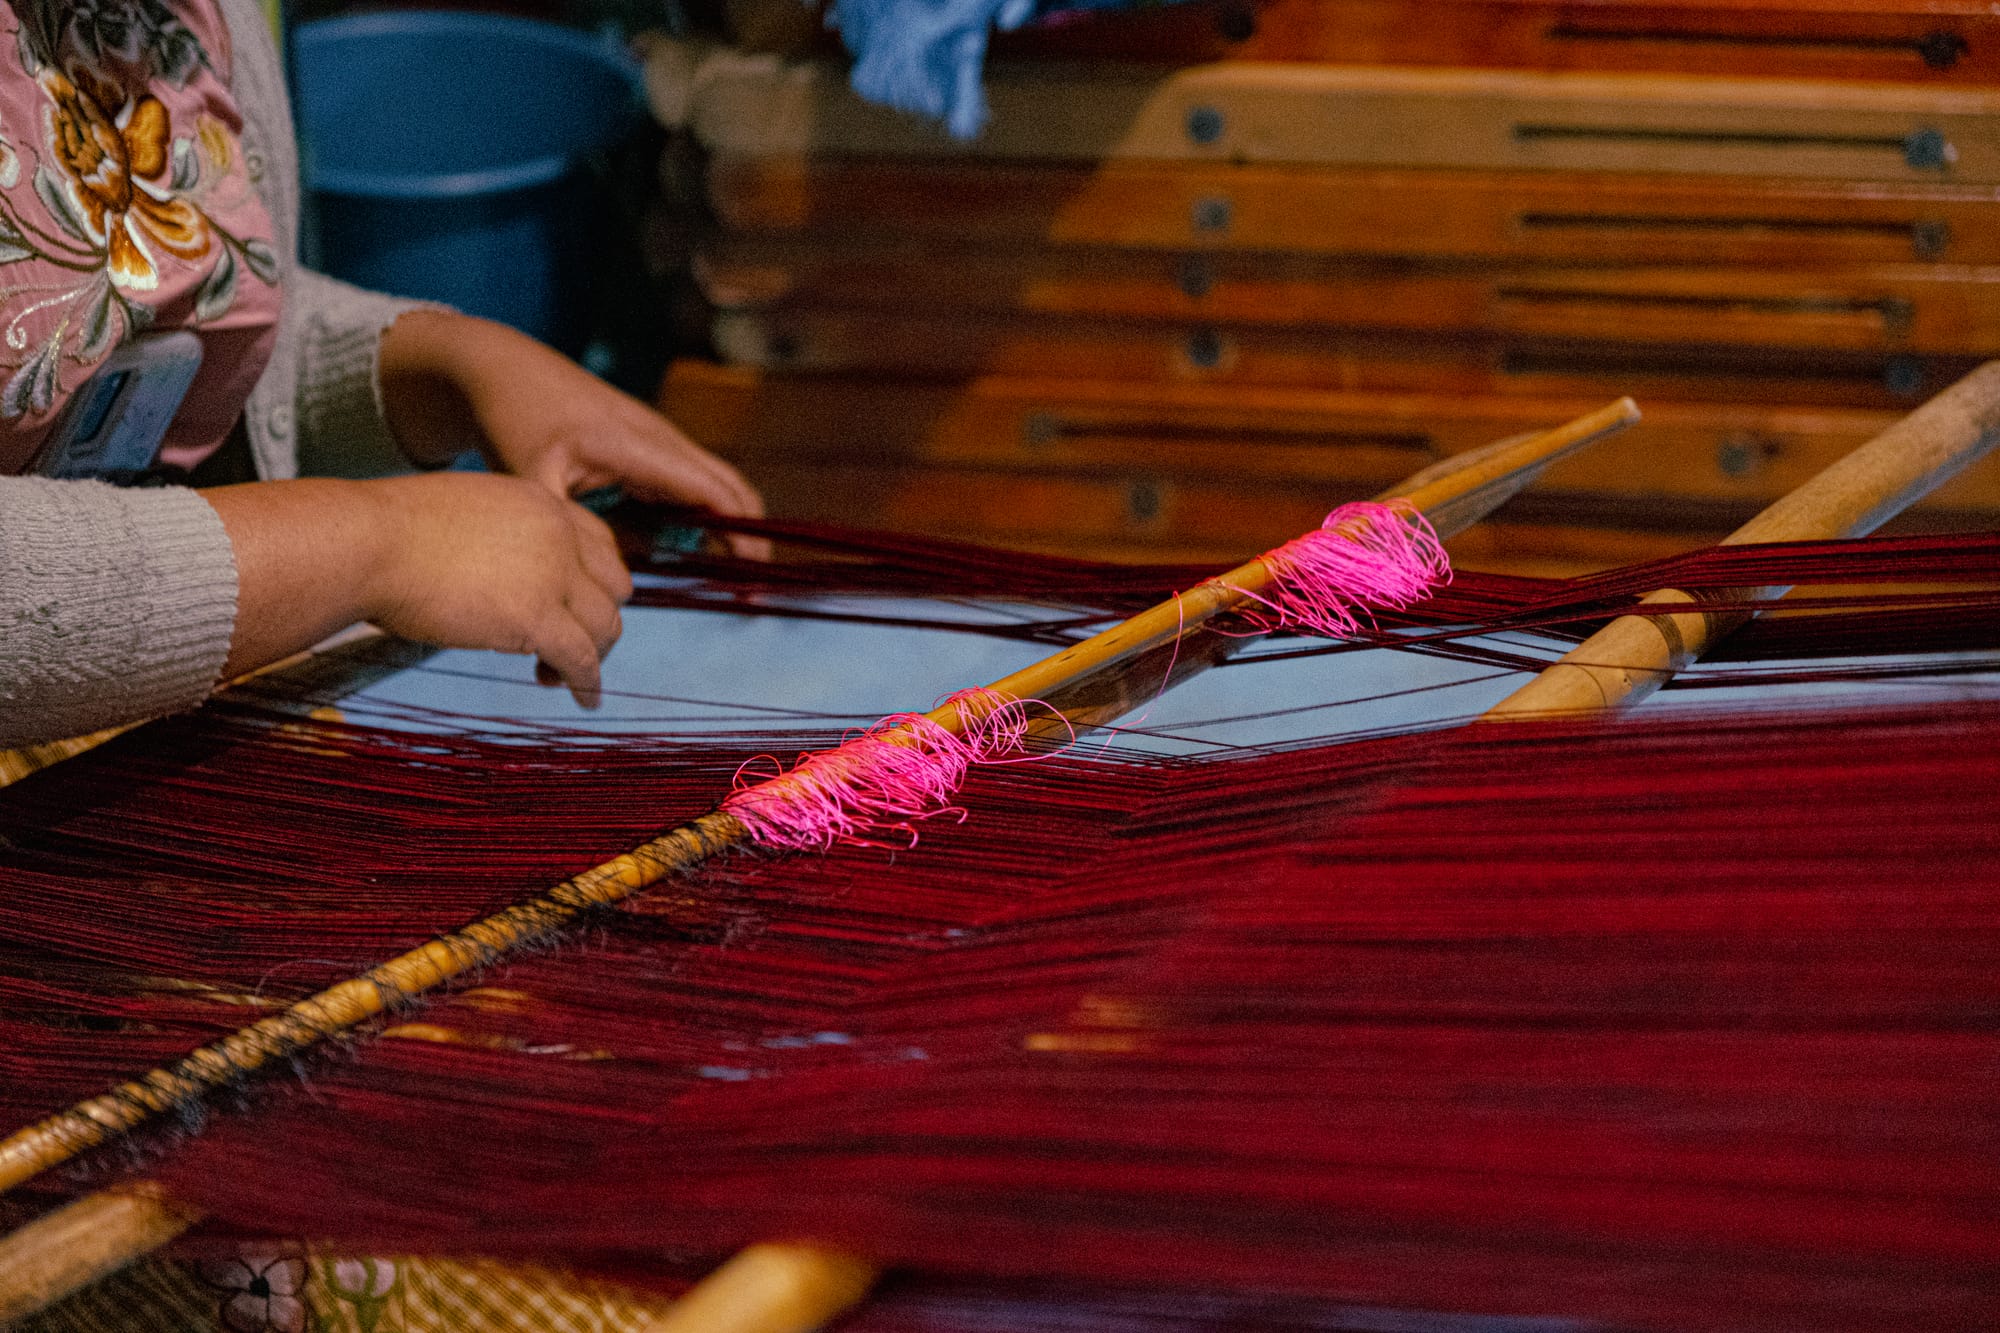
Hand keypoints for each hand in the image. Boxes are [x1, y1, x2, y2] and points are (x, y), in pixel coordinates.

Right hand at [206, 473, 630, 706]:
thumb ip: (494, 538)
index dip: (594, 580)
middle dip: (597, 618)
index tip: (576, 607)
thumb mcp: (460, 515)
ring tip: (555, 676)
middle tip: (567, 644)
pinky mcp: (537, 617)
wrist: (366, 543)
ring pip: (605, 626)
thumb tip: (494, 573)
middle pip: (613, 585)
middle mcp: (557, 533)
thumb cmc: (386, 533)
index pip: (598, 542)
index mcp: (539, 503)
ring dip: (591, 656)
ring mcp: (553, 574)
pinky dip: (588, 684)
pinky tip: (584, 699)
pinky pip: (583, 660)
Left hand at [378, 310, 767, 556]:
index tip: (755, 571)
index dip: (742, 530)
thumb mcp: (529, 478)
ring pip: (712, 483)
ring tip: (732, 575)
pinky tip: (690, 550)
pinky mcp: (646, 445)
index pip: (712, 489)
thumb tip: (602, 581)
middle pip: (728, 485)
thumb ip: (567, 530)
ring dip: (728, 524)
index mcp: (638, 445)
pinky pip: (687, 482)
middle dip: (749, 532)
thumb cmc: (512, 416)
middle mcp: (659, 438)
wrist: (502, 368)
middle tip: (752, 584)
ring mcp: (656, 438)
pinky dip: (701, 514)